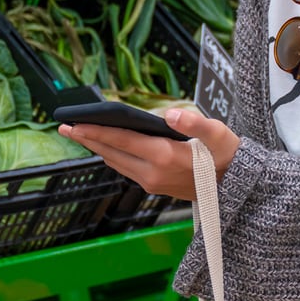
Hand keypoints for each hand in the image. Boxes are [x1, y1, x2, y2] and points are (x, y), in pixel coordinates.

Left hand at [58, 107, 238, 200]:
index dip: (95, 131)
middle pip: (112, 153)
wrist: (236, 185)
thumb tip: (169, 114)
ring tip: (79, 133)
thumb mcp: (217, 133)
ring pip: (116, 162)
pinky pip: (125, 168)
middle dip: (87, 139)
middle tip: (64, 126)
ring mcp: (152, 183)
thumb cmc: (227, 154)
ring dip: (97, 148)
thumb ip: (194, 122)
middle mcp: (153, 173)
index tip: (73, 124)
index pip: (121, 141)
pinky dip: (111, 155)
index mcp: (164, 156)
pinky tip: (104, 145)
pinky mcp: (154, 186)